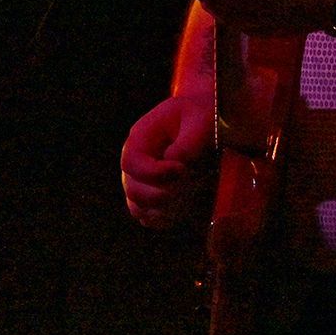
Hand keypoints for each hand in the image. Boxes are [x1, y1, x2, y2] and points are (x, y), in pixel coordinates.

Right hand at [120, 93, 212, 229]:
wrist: (204, 121)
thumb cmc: (200, 116)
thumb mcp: (199, 121)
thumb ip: (188, 142)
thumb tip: (175, 164)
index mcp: (141, 138)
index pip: (131, 163)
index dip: (154, 173)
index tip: (182, 169)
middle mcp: (137, 162)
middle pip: (133, 190)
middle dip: (161, 194)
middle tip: (188, 183)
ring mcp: (142, 181)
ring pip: (139, 208)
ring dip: (165, 207)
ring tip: (189, 192)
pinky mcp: (154, 196)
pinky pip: (150, 218)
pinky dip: (166, 218)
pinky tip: (186, 204)